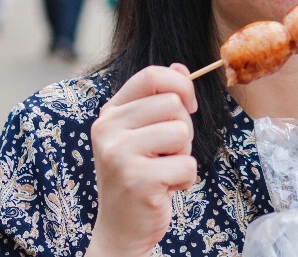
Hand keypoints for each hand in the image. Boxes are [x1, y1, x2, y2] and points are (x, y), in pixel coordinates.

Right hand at [86, 65, 197, 256]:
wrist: (120, 229)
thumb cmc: (138, 175)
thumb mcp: (143, 133)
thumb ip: (158, 99)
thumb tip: (180, 67)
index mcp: (109, 113)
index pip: (151, 76)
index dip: (180, 85)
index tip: (189, 105)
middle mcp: (108, 130)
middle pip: (173, 104)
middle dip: (183, 129)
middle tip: (167, 153)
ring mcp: (120, 155)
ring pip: (182, 133)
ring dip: (184, 154)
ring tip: (164, 170)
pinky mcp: (138, 180)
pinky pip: (187, 165)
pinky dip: (185, 179)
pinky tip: (165, 188)